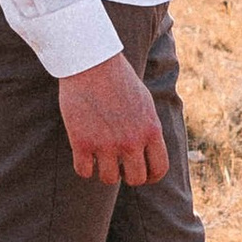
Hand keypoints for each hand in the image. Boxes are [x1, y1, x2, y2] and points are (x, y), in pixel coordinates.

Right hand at [59, 48, 169, 186]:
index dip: (151, 176)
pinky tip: (84, 155)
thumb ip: (148, 128)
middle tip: (119, 165)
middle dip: (127, 175)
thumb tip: (148, 150)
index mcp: (151, 130)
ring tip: (100, 158)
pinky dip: (84, 167)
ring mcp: (106, 144)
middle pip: (135, 179)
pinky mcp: (82, 142)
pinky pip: (84, 171)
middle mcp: (131, 141)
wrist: (91, 62)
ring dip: (105, 171)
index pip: (159, 169)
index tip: (142, 174)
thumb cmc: (118, 78)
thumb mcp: (144, 102)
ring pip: (109, 179)